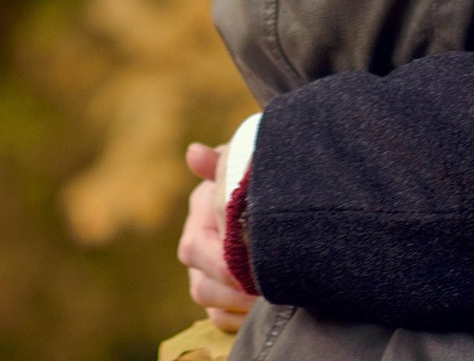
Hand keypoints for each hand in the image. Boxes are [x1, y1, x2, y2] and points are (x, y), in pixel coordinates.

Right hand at [179, 142, 255, 332]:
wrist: (280, 193)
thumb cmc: (261, 175)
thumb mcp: (245, 162)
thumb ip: (224, 162)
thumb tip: (194, 153)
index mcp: (200, 215)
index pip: (195, 248)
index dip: (224, 260)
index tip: (254, 262)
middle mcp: (197, 247)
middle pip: (200, 284)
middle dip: (234, 289)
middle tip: (269, 286)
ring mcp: (205, 274)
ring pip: (209, 302)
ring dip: (239, 305)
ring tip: (273, 296)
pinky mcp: (220, 297)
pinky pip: (220, 319)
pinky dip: (240, 318)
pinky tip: (266, 309)